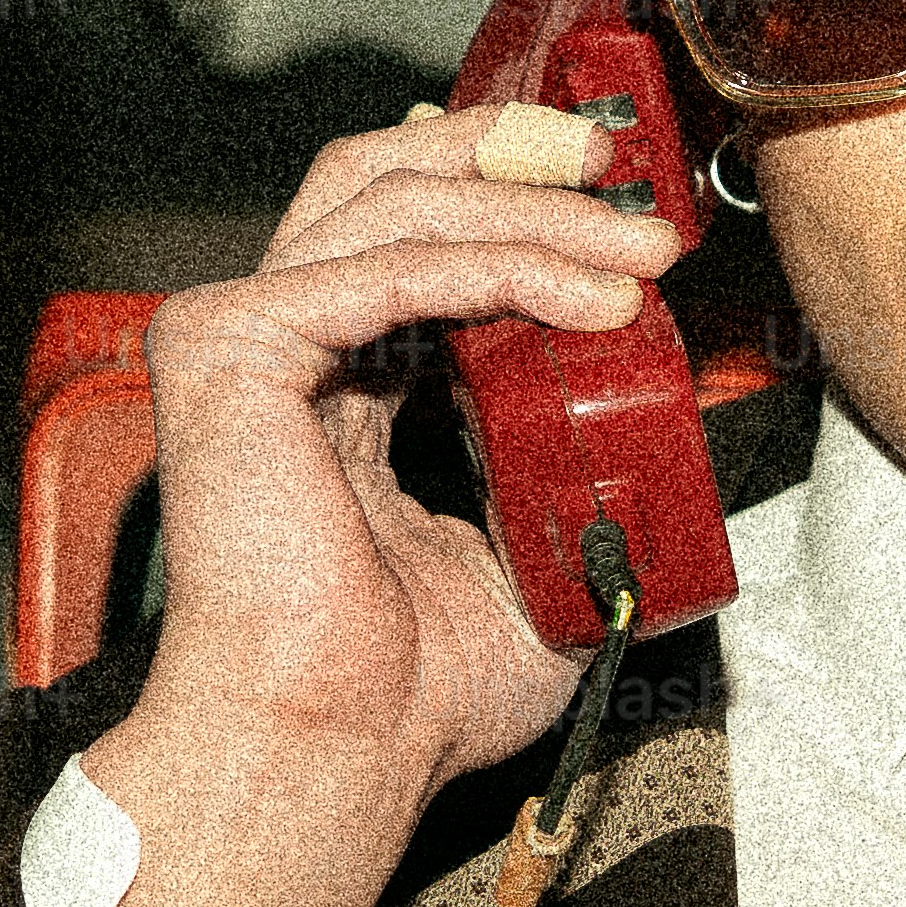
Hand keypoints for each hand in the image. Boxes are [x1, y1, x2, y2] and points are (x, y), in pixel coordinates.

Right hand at [61, 106, 681, 906]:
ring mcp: (239, 336)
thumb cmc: (402, 695)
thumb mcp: (530, 561)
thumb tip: (673, 445)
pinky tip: (586, 294)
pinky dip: (498, 264)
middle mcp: (276, 340)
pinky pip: (389, 269)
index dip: (518, 191)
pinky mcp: (231, 349)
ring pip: (396, 200)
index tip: (624, 202)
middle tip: (626, 177)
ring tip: (636, 249)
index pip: (414, 229)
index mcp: (331, 380)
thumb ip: (573, 484)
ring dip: (536, 212)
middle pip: (388, 174)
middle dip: (517, 153)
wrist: (333, 752)